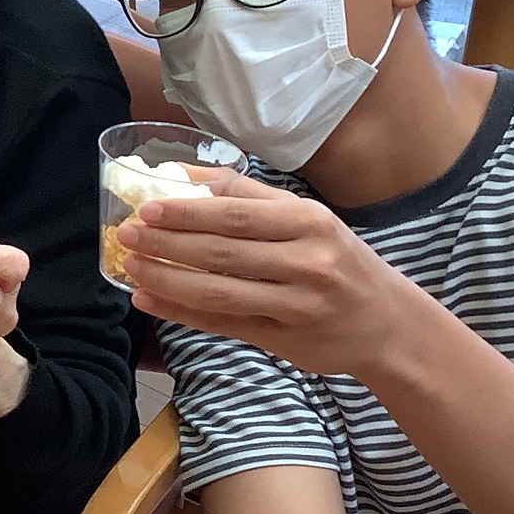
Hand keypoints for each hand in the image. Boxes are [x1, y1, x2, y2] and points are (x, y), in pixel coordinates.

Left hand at [119, 176, 428, 379]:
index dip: (188, 211)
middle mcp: (307, 262)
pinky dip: (181, 312)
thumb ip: (248, 196)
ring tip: (131, 265)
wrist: (386, 322)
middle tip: (127, 233)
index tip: (147, 206)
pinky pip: (222, 323)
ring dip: (168, 279)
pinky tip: (150, 299)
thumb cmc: (338, 259)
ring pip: (219, 291)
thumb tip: (183, 174)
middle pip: (223, 252)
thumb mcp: (307, 218)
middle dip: (169, 243)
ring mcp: (295, 305)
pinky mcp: (283, 339)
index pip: (238, 214)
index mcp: (310, 222)